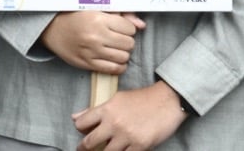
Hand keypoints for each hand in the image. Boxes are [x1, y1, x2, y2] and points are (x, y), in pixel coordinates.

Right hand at [39, 11, 146, 72]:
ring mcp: (91, 52)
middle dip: (127, 41)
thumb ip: (122, 14)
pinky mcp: (86, 64)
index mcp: (98, 19)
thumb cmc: (77, 15)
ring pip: (123, 58)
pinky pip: (112, 69)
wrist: (52, 29)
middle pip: (128, 44)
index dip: (128, 28)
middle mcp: (95, 37)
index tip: (121, 27)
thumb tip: (142, 26)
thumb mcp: (97, 8)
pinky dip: (118, 66)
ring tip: (116, 48)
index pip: (129, 29)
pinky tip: (115, 59)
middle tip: (119, 37)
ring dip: (123, 53)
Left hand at [72, 81, 186, 150]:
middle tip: (84, 149)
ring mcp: (126, 136)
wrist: (168, 100)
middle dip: (84, 148)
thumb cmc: (143, 98)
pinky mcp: (139, 146)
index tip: (82, 132)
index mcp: (107, 109)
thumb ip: (96, 109)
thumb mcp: (118, 98)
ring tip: (106, 150)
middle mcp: (114, 123)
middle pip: (89, 142)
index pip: (81, 123)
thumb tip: (75, 117)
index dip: (80, 129)